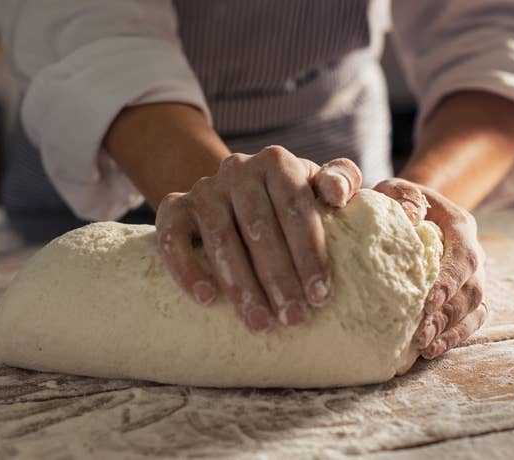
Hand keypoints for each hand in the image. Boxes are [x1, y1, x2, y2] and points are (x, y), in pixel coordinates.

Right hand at [155, 146, 361, 331]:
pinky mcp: (174, 207)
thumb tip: (337, 193)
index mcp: (276, 162)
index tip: (320, 296)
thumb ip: (340, 180)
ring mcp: (203, 188)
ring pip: (221, 238)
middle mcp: (238, 169)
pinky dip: (187, 269)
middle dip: (279, 277)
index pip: (295, 207)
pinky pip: (173, 238)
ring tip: (260, 322)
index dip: (309, 252)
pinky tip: (205, 299)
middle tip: (294, 318)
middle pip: (258, 227)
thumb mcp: (316, 185)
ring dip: (240, 284)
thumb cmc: (288, 199)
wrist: (234, 193)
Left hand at [374, 178, 486, 358]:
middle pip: (471, 288)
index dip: (450, 281)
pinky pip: (470, 321)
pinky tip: (430, 351)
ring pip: (474, 309)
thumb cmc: (399, 202)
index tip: (429, 300)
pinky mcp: (465, 296)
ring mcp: (472, 277)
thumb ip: (403, 197)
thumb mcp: (396, 189)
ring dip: (450, 330)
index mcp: (459, 226)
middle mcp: (473, 253)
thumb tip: (409, 215)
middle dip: (448, 314)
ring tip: (424, 347)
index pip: (463, 256)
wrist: (412, 210)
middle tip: (421, 333)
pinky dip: (453, 337)